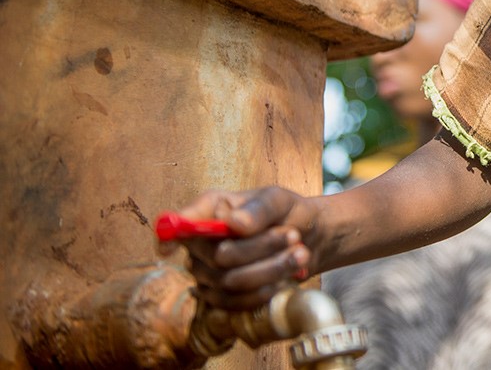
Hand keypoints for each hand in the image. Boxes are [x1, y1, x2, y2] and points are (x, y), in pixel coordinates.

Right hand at [158, 187, 310, 310]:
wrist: (310, 239)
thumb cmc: (287, 213)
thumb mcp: (278, 200)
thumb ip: (258, 208)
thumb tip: (233, 223)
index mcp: (209, 211)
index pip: (177, 225)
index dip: (167, 236)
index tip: (168, 248)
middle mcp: (202, 244)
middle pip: (218, 258)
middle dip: (261, 249)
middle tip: (293, 236)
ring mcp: (209, 273)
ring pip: (231, 282)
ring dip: (271, 269)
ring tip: (300, 253)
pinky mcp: (223, 297)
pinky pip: (236, 302)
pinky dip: (265, 290)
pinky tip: (286, 277)